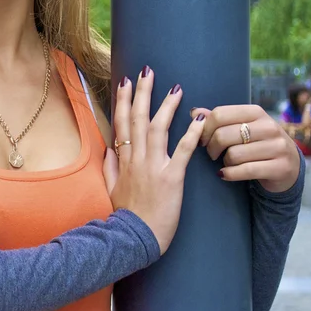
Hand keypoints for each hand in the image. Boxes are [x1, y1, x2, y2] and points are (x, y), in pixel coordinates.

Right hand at [103, 67, 204, 254]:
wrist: (135, 239)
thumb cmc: (125, 215)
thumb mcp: (110, 188)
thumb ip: (110, 166)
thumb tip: (109, 147)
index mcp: (123, 159)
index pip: (122, 123)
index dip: (124, 100)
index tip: (125, 81)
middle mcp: (136, 158)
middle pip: (138, 119)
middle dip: (143, 92)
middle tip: (148, 71)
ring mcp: (153, 166)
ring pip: (158, 129)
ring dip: (166, 106)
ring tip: (176, 88)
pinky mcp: (172, 178)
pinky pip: (183, 151)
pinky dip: (191, 133)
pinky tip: (200, 118)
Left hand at [194, 105, 300, 193]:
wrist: (288, 166)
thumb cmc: (257, 143)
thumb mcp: (240, 127)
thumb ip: (217, 119)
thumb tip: (194, 112)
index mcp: (256, 112)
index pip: (220, 114)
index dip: (205, 128)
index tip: (202, 139)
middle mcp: (269, 126)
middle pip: (223, 135)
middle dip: (211, 147)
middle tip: (212, 153)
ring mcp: (277, 147)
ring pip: (233, 154)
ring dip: (224, 161)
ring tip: (227, 162)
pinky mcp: (280, 167)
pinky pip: (245, 170)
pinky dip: (230, 174)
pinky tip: (225, 174)